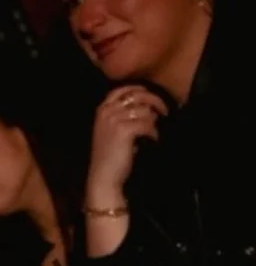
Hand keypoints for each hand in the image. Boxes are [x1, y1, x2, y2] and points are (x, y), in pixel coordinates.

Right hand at [87, 85, 165, 206]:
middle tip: (165, 111)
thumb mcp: (111, 131)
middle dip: (155, 101)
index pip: (121, 90)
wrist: (103, 177)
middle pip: (138, 96)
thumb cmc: (109, 156)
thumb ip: (124, 116)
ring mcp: (114, 120)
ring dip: (153, 121)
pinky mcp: (124, 130)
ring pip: (145, 111)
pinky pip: (148, 125)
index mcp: (102, 110)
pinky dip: (153, 133)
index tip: (149, 93)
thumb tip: (149, 109)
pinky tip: (153, 140)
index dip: (138, 89)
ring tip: (152, 132)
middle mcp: (107, 112)